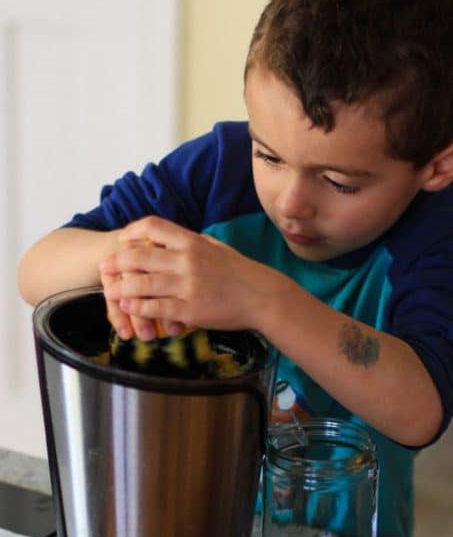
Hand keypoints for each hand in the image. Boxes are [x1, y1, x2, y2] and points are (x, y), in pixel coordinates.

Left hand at [100, 216, 271, 339]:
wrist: (262, 297)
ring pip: (141, 284)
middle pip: (138, 256)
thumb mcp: (215, 247)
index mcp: (192, 242)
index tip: (122, 241)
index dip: (131, 232)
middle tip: (105, 267)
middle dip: (117, 262)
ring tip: (110, 291)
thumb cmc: (240, 272)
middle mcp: (186, 261)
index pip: (152, 227)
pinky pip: (155, 308)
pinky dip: (137, 308)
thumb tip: (169, 237)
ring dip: (120, 288)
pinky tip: (128, 308)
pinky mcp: (189, 310)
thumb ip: (190, 242)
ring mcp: (187, 286)